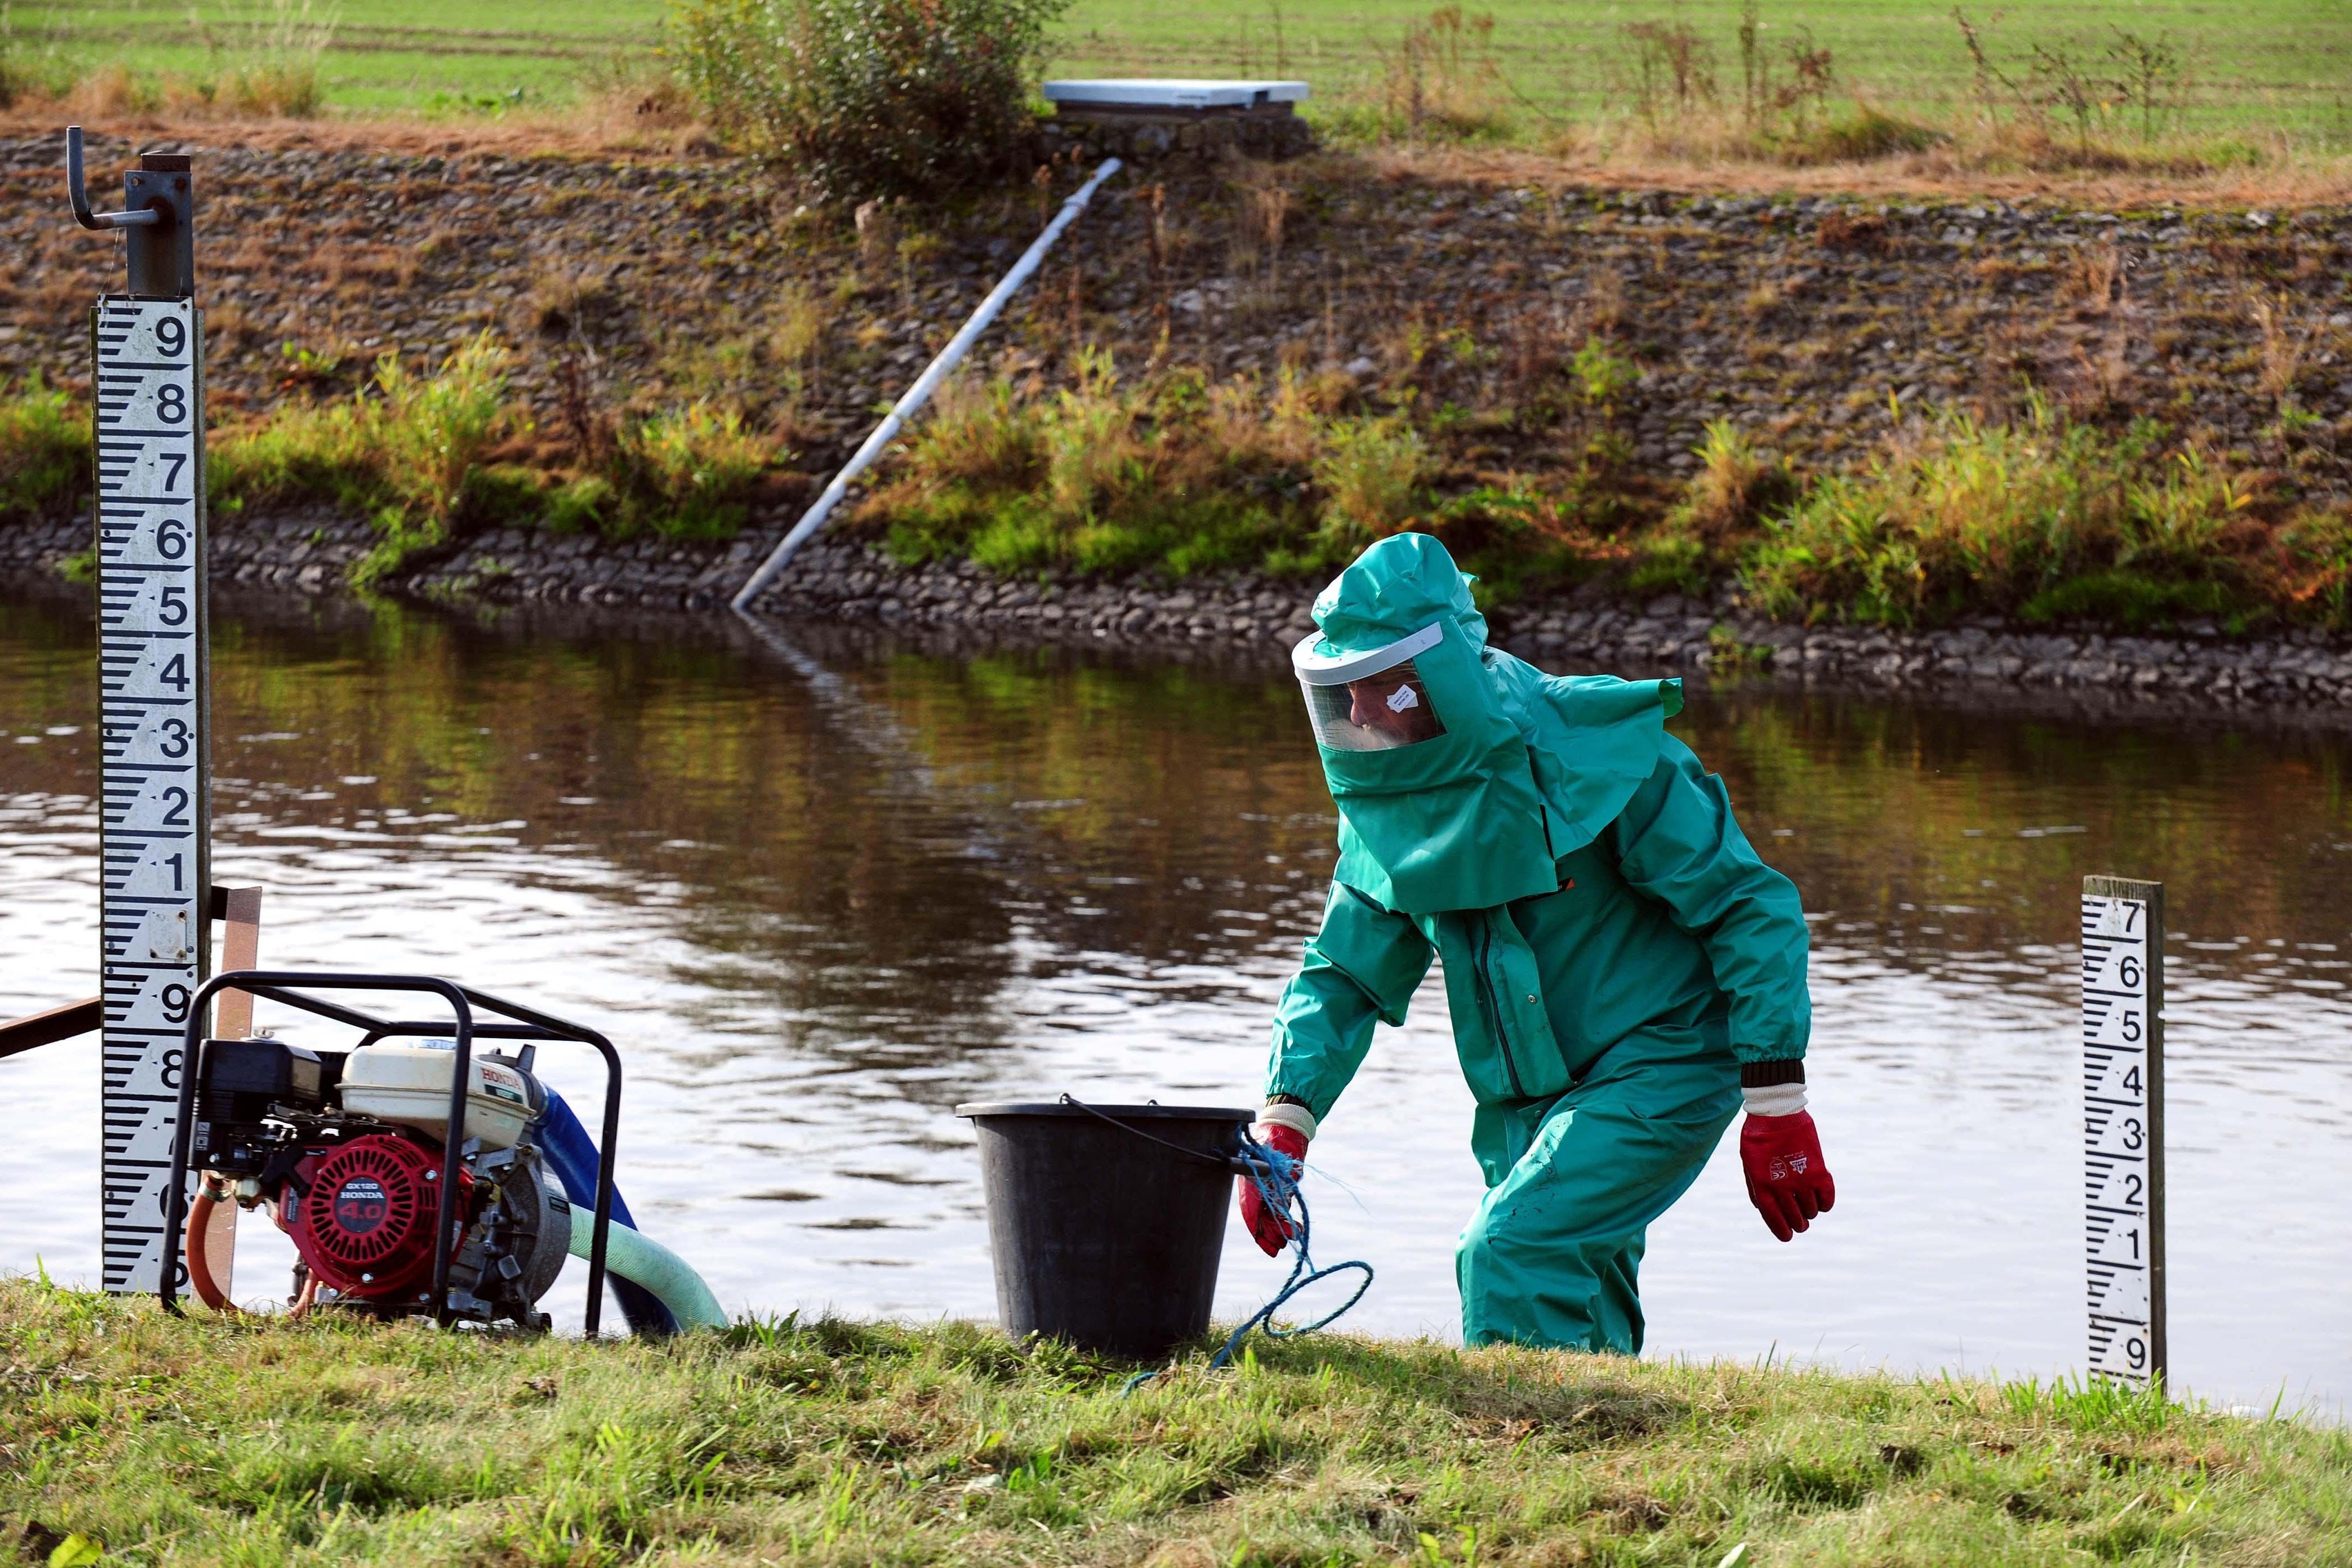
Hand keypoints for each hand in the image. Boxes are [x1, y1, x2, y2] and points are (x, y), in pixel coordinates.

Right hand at [1238, 1124, 1308, 1255]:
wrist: (1285, 1130)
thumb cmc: (1276, 1142)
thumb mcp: (1273, 1161)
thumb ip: (1272, 1179)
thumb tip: (1273, 1190)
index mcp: (1251, 1182)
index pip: (1250, 1208)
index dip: (1255, 1226)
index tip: (1261, 1239)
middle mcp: (1256, 1189)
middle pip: (1260, 1217)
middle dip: (1268, 1234)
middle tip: (1277, 1248)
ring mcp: (1267, 1191)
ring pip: (1271, 1216)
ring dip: (1279, 1230)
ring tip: (1291, 1238)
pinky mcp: (1279, 1191)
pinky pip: (1280, 1210)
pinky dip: (1287, 1220)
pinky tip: (1297, 1229)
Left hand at [1740, 1110, 1834, 1241]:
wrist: (1777, 1111)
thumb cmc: (1758, 1136)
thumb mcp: (1748, 1162)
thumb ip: (1755, 1187)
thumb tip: (1764, 1209)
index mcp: (1762, 1185)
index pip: (1774, 1218)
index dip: (1781, 1231)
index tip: (1788, 1237)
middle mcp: (1782, 1186)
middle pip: (1795, 1218)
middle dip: (1798, 1224)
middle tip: (1800, 1222)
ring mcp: (1802, 1180)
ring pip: (1811, 1211)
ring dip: (1810, 1212)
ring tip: (1806, 1204)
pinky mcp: (1819, 1171)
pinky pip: (1827, 1199)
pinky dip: (1825, 1203)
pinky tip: (1820, 1200)